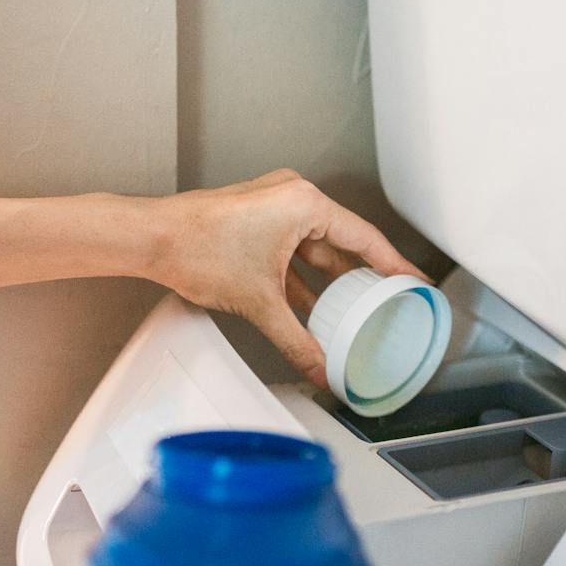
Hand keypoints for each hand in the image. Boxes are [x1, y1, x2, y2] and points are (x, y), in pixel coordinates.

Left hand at [143, 169, 426, 386]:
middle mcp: (293, 197)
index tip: (414, 281)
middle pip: (342, 243)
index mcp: (305, 204)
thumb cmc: (198, 248)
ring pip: (316, 249)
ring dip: (330, 281)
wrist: (151, 238)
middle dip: (362, 277)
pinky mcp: (256, 220)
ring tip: (352, 311)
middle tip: (388, 301)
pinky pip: (293, 251)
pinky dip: (304, 278)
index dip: (395, 265)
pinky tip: (312, 307)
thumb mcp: (260, 302)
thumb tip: (320, 367)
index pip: (366, 238)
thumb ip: (297, 340)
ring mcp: (273, 207)